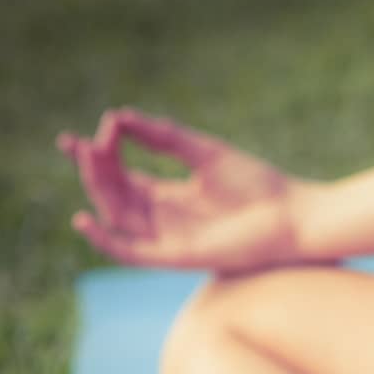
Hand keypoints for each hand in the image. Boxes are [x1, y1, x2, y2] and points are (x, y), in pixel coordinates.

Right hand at [57, 107, 318, 271]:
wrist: (292, 217)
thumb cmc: (258, 185)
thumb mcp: (203, 153)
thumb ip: (163, 137)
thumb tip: (119, 117)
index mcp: (171, 196)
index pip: (122, 177)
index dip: (98, 156)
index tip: (81, 135)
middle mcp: (165, 219)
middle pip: (114, 195)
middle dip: (93, 169)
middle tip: (80, 144)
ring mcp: (169, 239)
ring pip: (118, 218)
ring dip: (98, 190)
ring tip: (88, 159)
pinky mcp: (176, 257)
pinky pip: (132, 254)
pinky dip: (106, 241)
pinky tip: (84, 218)